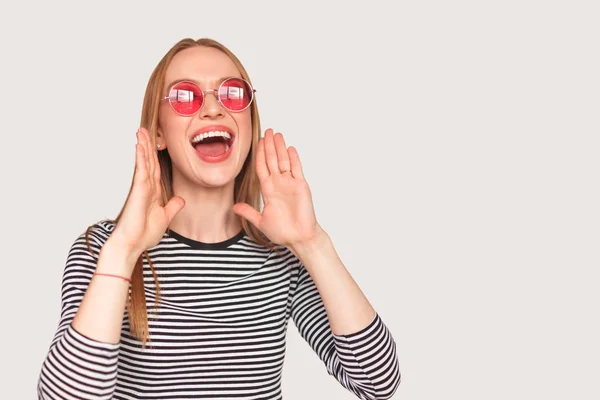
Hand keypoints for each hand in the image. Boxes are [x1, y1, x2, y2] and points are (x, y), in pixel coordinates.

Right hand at [110, 128, 184, 264]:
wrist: (131, 245)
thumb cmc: (143, 234)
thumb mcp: (164, 218)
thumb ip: (172, 207)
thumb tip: (180, 199)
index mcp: (152, 191)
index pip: (156, 168)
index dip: (156, 155)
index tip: (155, 142)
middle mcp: (146, 187)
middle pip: (149, 161)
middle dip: (148, 145)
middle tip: (145, 128)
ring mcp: (141, 187)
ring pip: (144, 162)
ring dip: (143, 145)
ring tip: (141, 130)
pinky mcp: (138, 190)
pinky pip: (141, 170)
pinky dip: (141, 157)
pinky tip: (140, 145)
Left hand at [233, 129, 319, 247]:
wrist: (298, 238)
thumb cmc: (282, 231)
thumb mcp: (260, 221)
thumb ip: (248, 211)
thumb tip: (234, 207)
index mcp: (268, 190)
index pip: (262, 167)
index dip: (260, 154)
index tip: (258, 142)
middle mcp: (279, 184)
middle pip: (272, 160)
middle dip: (269, 146)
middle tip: (267, 131)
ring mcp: (290, 184)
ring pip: (284, 161)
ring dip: (280, 148)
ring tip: (277, 134)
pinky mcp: (301, 186)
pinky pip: (296, 169)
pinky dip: (293, 158)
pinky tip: (289, 148)